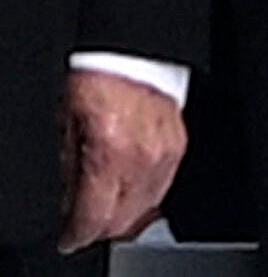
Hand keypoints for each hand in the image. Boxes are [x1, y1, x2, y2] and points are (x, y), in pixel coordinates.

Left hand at [58, 71, 185, 251]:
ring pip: (149, 206)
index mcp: (110, 151)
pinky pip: (164, 183)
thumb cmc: (99, 77)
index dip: (78, 233)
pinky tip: (132, 191)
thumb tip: (72, 200)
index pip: (95, 215)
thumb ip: (71, 170)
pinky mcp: (180, 143)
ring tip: (107, 210)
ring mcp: (167, 151)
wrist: (133, 50)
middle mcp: (144, 155)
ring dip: (127, 214)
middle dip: (101, 227)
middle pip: (125, 218)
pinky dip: (147, 194)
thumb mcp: (67, 126)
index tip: (69, 236)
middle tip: (84, 225)